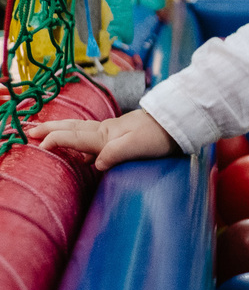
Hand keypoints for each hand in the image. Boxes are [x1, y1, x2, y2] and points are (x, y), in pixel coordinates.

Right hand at [27, 109, 178, 170]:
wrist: (176, 124)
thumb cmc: (158, 136)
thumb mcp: (136, 146)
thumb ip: (114, 154)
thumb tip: (94, 165)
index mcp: (105, 135)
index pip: (73, 137)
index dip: (55, 140)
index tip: (38, 146)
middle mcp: (105, 132)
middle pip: (72, 129)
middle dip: (51, 130)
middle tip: (30, 131)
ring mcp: (112, 132)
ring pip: (80, 131)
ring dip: (62, 132)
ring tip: (47, 134)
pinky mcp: (121, 136)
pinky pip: (92, 137)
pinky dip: (80, 139)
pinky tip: (82, 151)